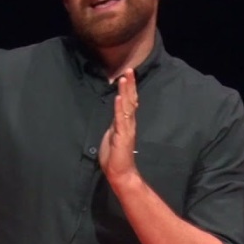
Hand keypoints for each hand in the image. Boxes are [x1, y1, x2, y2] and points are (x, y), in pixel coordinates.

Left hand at [99, 68, 139, 183]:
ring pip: (126, 106)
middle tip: (130, 70)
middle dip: (129, 85)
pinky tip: (118, 97)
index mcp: (125, 123)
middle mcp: (128, 123)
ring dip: (125, 91)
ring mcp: (126, 129)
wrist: (121, 174)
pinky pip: (120, 119)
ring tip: (124, 78)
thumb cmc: (115, 157)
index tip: (128, 75)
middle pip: (130, 100)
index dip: (129, 88)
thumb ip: (115, 125)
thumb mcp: (113, 136)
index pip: (129, 102)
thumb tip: (115, 116)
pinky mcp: (122, 136)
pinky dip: (119, 108)